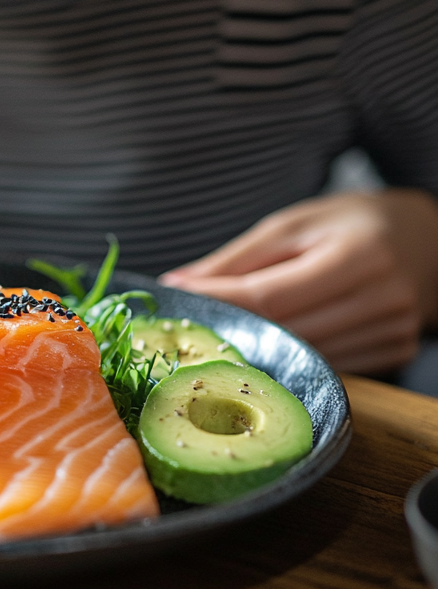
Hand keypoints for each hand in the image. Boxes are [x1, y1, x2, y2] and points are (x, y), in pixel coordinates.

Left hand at [160, 190, 437, 374]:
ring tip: (224, 330)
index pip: (270, 294)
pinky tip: (271, 341)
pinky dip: (292, 355)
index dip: (219, 299)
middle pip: (284, 330)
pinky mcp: (393, 352)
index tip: (177, 294)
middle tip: (191, 318)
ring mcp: (392, 331)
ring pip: (302, 354)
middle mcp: (382, 298)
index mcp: (358, 255)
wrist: (427, 238)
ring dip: (258, 345)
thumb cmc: (351, 223)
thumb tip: (179, 282)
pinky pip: (327, 365)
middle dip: (232, 325)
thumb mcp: (293, 224)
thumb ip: (237, 258)